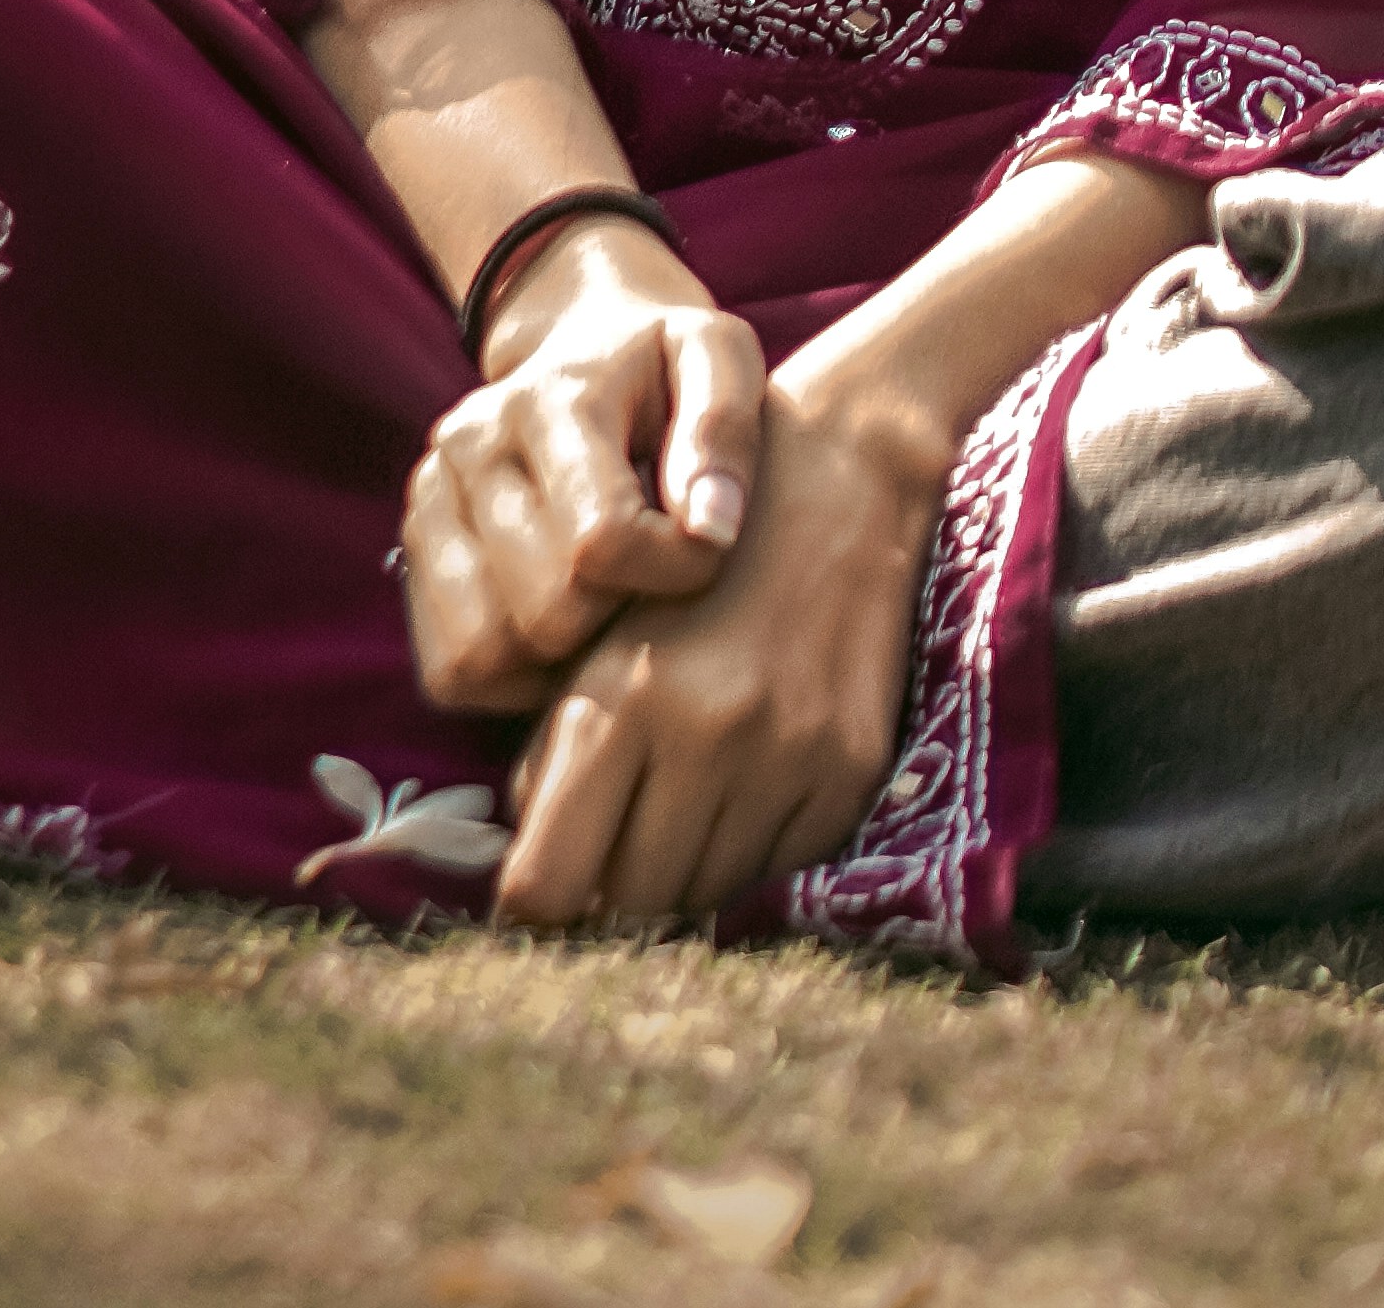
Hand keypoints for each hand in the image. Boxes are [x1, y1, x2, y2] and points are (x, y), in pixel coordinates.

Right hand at [398, 227, 762, 715]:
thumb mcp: (717, 356)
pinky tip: (564, 631)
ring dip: (562, 658)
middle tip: (653, 578)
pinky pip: (452, 670)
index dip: (674, 570)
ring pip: (486, 653)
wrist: (586, 342)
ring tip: (609, 604)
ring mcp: (430, 499)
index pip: (601, 541)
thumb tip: (710, 531)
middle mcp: (469, 446)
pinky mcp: (413, 550)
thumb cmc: (663, 366)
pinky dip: (513, 679)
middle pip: (546, 610)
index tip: (707, 546)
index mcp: (548, 398)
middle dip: (619, 617)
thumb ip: (723, 430)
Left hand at [490, 368, 944, 930]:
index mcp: (621, 697)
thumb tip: (535, 867)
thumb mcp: (603, 635)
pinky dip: (752, 845)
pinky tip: (749, 777)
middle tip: (619, 838)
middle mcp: (703, 735)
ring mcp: (784, 758)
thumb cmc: (695, 556)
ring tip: (685, 796)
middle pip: (627, 905)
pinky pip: (777, 868)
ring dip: (682, 867)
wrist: (837, 478)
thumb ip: (555, 751)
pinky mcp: (847, 772)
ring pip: (703, 895)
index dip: (536, 902)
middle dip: (611, 886)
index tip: (543, 888)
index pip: (547, 882)